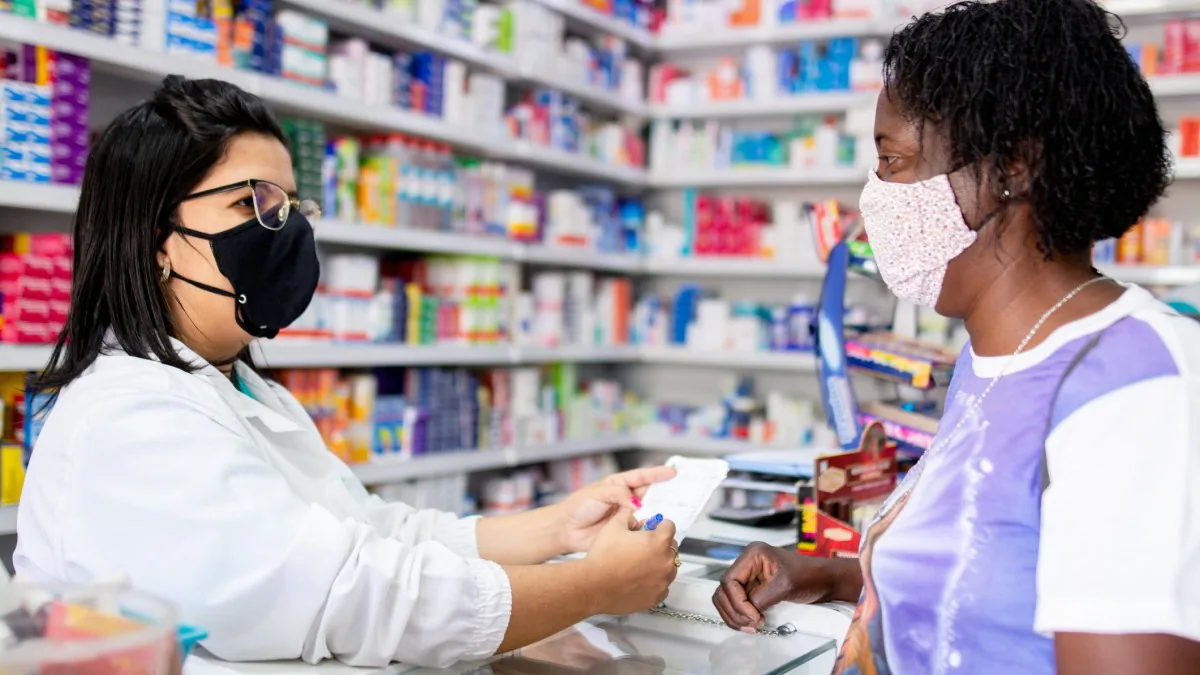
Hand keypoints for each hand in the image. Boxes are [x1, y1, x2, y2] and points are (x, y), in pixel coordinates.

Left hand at [555, 466, 675, 553]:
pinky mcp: (625, 531)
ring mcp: (626, 515)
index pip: (641, 476)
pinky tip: (658, 527)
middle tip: (681, 491)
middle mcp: (625, 499)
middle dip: (665, 491)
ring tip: (675, 509)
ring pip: (648, 511)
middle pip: (649, 493)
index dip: (657, 474)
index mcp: (618, 485)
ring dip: (660, 510)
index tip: (672, 472)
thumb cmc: (577, 508)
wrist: (566, 531)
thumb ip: (619, 494)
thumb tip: (636, 502)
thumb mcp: (598, 493)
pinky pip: (642, 528)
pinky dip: (651, 527)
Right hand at [583, 508, 678, 615]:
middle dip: (660, 544)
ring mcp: (663, 582)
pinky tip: (638, 580)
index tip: (648, 529)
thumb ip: (629, 517)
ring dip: (659, 563)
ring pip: (668, 567)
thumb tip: (634, 519)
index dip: (657, 525)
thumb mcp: (614, 525)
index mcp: (659, 542)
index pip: (669, 526)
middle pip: (671, 547)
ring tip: (638, 564)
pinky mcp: (656, 598)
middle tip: (641, 546)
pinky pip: (662, 586)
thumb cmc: (604, 556)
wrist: (593, 586)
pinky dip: (654, 582)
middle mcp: (666, 562)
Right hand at [712, 542, 838, 632]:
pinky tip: (752, 624)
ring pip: (726, 600)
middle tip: (752, 625)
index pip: (729, 581)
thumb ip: (762, 597)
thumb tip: (747, 612)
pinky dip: (740, 617)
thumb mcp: (785, 585)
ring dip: (734, 616)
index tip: (755, 617)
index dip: (737, 602)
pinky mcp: (752, 590)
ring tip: (752, 627)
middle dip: (734, 611)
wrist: (824, 581)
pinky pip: (736, 605)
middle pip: (723, 591)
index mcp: (752, 554)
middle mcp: (746, 564)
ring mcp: (748, 577)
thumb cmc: (809, 576)